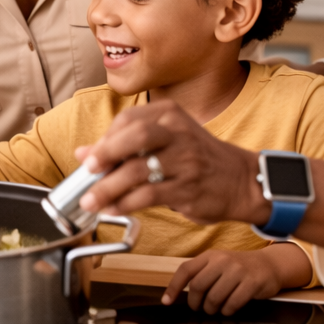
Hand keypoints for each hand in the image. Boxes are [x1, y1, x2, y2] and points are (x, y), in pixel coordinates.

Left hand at [74, 99, 267, 224]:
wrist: (240, 180)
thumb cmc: (197, 159)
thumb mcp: (165, 141)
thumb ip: (124, 145)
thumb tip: (83, 153)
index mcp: (170, 114)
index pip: (128, 120)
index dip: (105, 139)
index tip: (90, 158)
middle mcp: (179, 133)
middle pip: (135, 136)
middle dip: (106, 154)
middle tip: (88, 170)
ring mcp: (186, 160)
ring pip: (139, 170)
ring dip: (109, 188)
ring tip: (91, 201)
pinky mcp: (189, 188)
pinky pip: (149, 195)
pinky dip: (126, 204)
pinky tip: (114, 209)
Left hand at [163, 244, 309, 315]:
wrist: (270, 264)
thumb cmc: (239, 268)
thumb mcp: (218, 264)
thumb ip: (201, 273)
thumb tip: (178, 293)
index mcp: (210, 255)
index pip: (186, 270)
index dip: (173, 287)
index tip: (166, 302)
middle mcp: (222, 260)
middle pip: (198, 286)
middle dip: (196, 303)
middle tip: (200, 308)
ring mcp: (238, 271)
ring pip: (214, 297)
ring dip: (212, 309)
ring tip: (215, 309)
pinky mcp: (252, 283)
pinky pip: (232, 303)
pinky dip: (227, 310)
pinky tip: (228, 309)